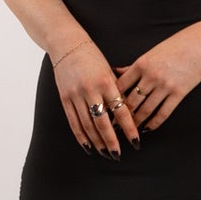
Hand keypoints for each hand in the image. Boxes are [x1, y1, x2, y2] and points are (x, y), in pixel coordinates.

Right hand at [51, 38, 142, 157]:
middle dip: (111, 141)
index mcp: (107, 81)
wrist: (67, 44)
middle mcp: (91, 89)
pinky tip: (88, 146)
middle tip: (118, 155)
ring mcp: (76, 94)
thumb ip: (117, 91)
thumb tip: (129, 114)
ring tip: (105, 153)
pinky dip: (81, 136)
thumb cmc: (93, 58)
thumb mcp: (109, 71)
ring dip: (97, 142)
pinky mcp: (65, 97)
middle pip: (103, 122)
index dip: (129, 128)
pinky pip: (73, 121)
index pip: (121, 111)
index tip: (136, 142)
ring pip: (87, 125)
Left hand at [112, 24, 200, 132]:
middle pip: (131, 101)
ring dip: (136, 122)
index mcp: (141, 64)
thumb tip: (116, 71)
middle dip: (121, 116)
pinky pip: (163, 113)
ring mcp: (165, 85)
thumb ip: (134, 65)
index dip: (112, 99)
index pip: (120, 86)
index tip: (106, 109)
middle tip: (113, 126)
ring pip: (145, 109)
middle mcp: (151, 76)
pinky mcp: (179, 93)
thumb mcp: (151, 53)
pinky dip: (154, 123)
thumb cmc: (175, 47)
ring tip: (130, 130)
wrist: (200, 44)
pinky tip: (148, 128)